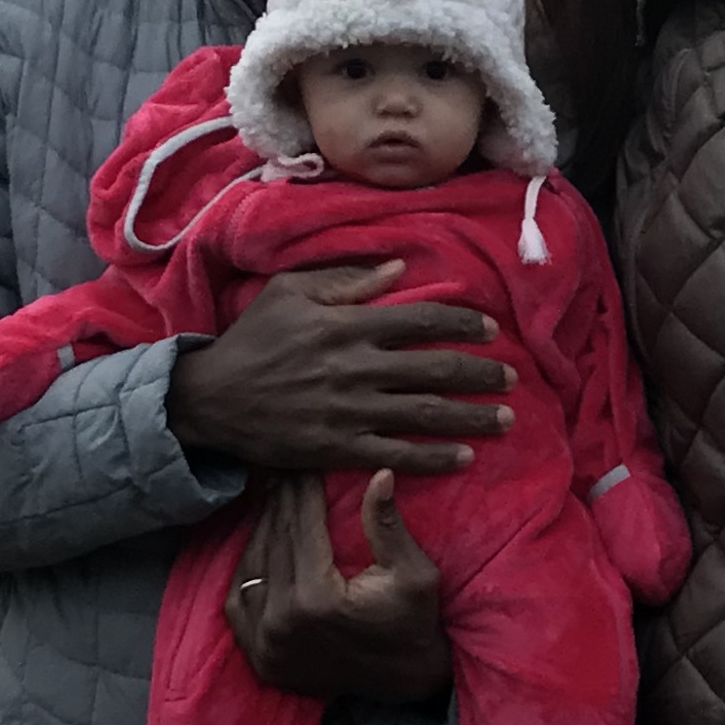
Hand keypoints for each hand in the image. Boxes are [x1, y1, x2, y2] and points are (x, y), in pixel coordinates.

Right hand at [167, 261, 513, 477]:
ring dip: (471, 417)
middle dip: (480, 374)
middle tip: (512, 378)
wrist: (212, 399)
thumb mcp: (290, 291)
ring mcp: (349, 411)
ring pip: (424, 415)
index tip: (490, 329)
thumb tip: (399, 267)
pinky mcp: (339, 448)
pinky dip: (433, 457)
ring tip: (505, 419)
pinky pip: (397, 455)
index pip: (421, 320)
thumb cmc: (253, 339)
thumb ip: (345, 278)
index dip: (462, 323)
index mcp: (347, 325)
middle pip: (434, 369)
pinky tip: (463, 457)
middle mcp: (355, 367)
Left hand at [226, 471, 451, 705]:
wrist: (405, 684)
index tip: (306, 462)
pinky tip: (260, 543)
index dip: (304, 489)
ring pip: (252, 567)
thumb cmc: (415, 624)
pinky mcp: (258, 656)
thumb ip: (388, 526)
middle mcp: (280, 622)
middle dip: (281, 501)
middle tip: (284, 469)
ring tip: (274, 498)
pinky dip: (248, 569)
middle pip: (274, 542)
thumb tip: (380, 473)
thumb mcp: (415, 574)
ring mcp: (263, 643)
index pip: (301, 526)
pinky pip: (239, 600)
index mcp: (316, 599)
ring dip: (262, 529)